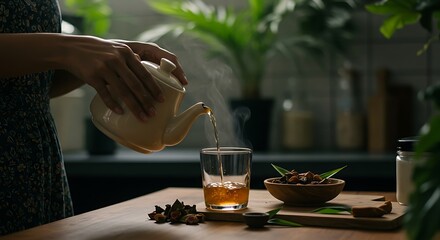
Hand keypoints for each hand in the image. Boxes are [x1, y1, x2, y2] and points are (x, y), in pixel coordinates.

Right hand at [63, 35, 183, 120]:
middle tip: (153, 113)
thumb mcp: (117, 50)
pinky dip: (113, 104)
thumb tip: (145, 75)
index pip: (144, 73)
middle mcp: (117, 60)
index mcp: (126, 53)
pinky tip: (120, 112)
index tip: (161, 100)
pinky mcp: (92, 76)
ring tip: (142, 117)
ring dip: (134, 107)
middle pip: (135, 85)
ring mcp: (104, 68)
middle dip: (146, 101)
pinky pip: (105, 93)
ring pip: (122, 91)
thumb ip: (132, 60)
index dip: (154, 88)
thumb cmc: (100, 52)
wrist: (72, 48)